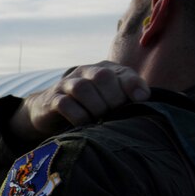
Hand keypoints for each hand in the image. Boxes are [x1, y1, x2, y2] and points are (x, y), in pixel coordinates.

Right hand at [10, 61, 149, 139]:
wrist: (49, 109)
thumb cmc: (88, 107)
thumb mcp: (108, 100)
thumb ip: (126, 99)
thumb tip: (145, 105)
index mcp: (104, 70)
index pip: (122, 72)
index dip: (133, 84)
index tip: (141, 100)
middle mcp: (85, 72)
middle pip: (101, 76)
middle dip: (112, 98)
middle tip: (114, 114)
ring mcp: (66, 85)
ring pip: (82, 88)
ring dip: (95, 107)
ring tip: (99, 120)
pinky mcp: (52, 100)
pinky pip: (65, 104)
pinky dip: (78, 116)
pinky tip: (84, 126)